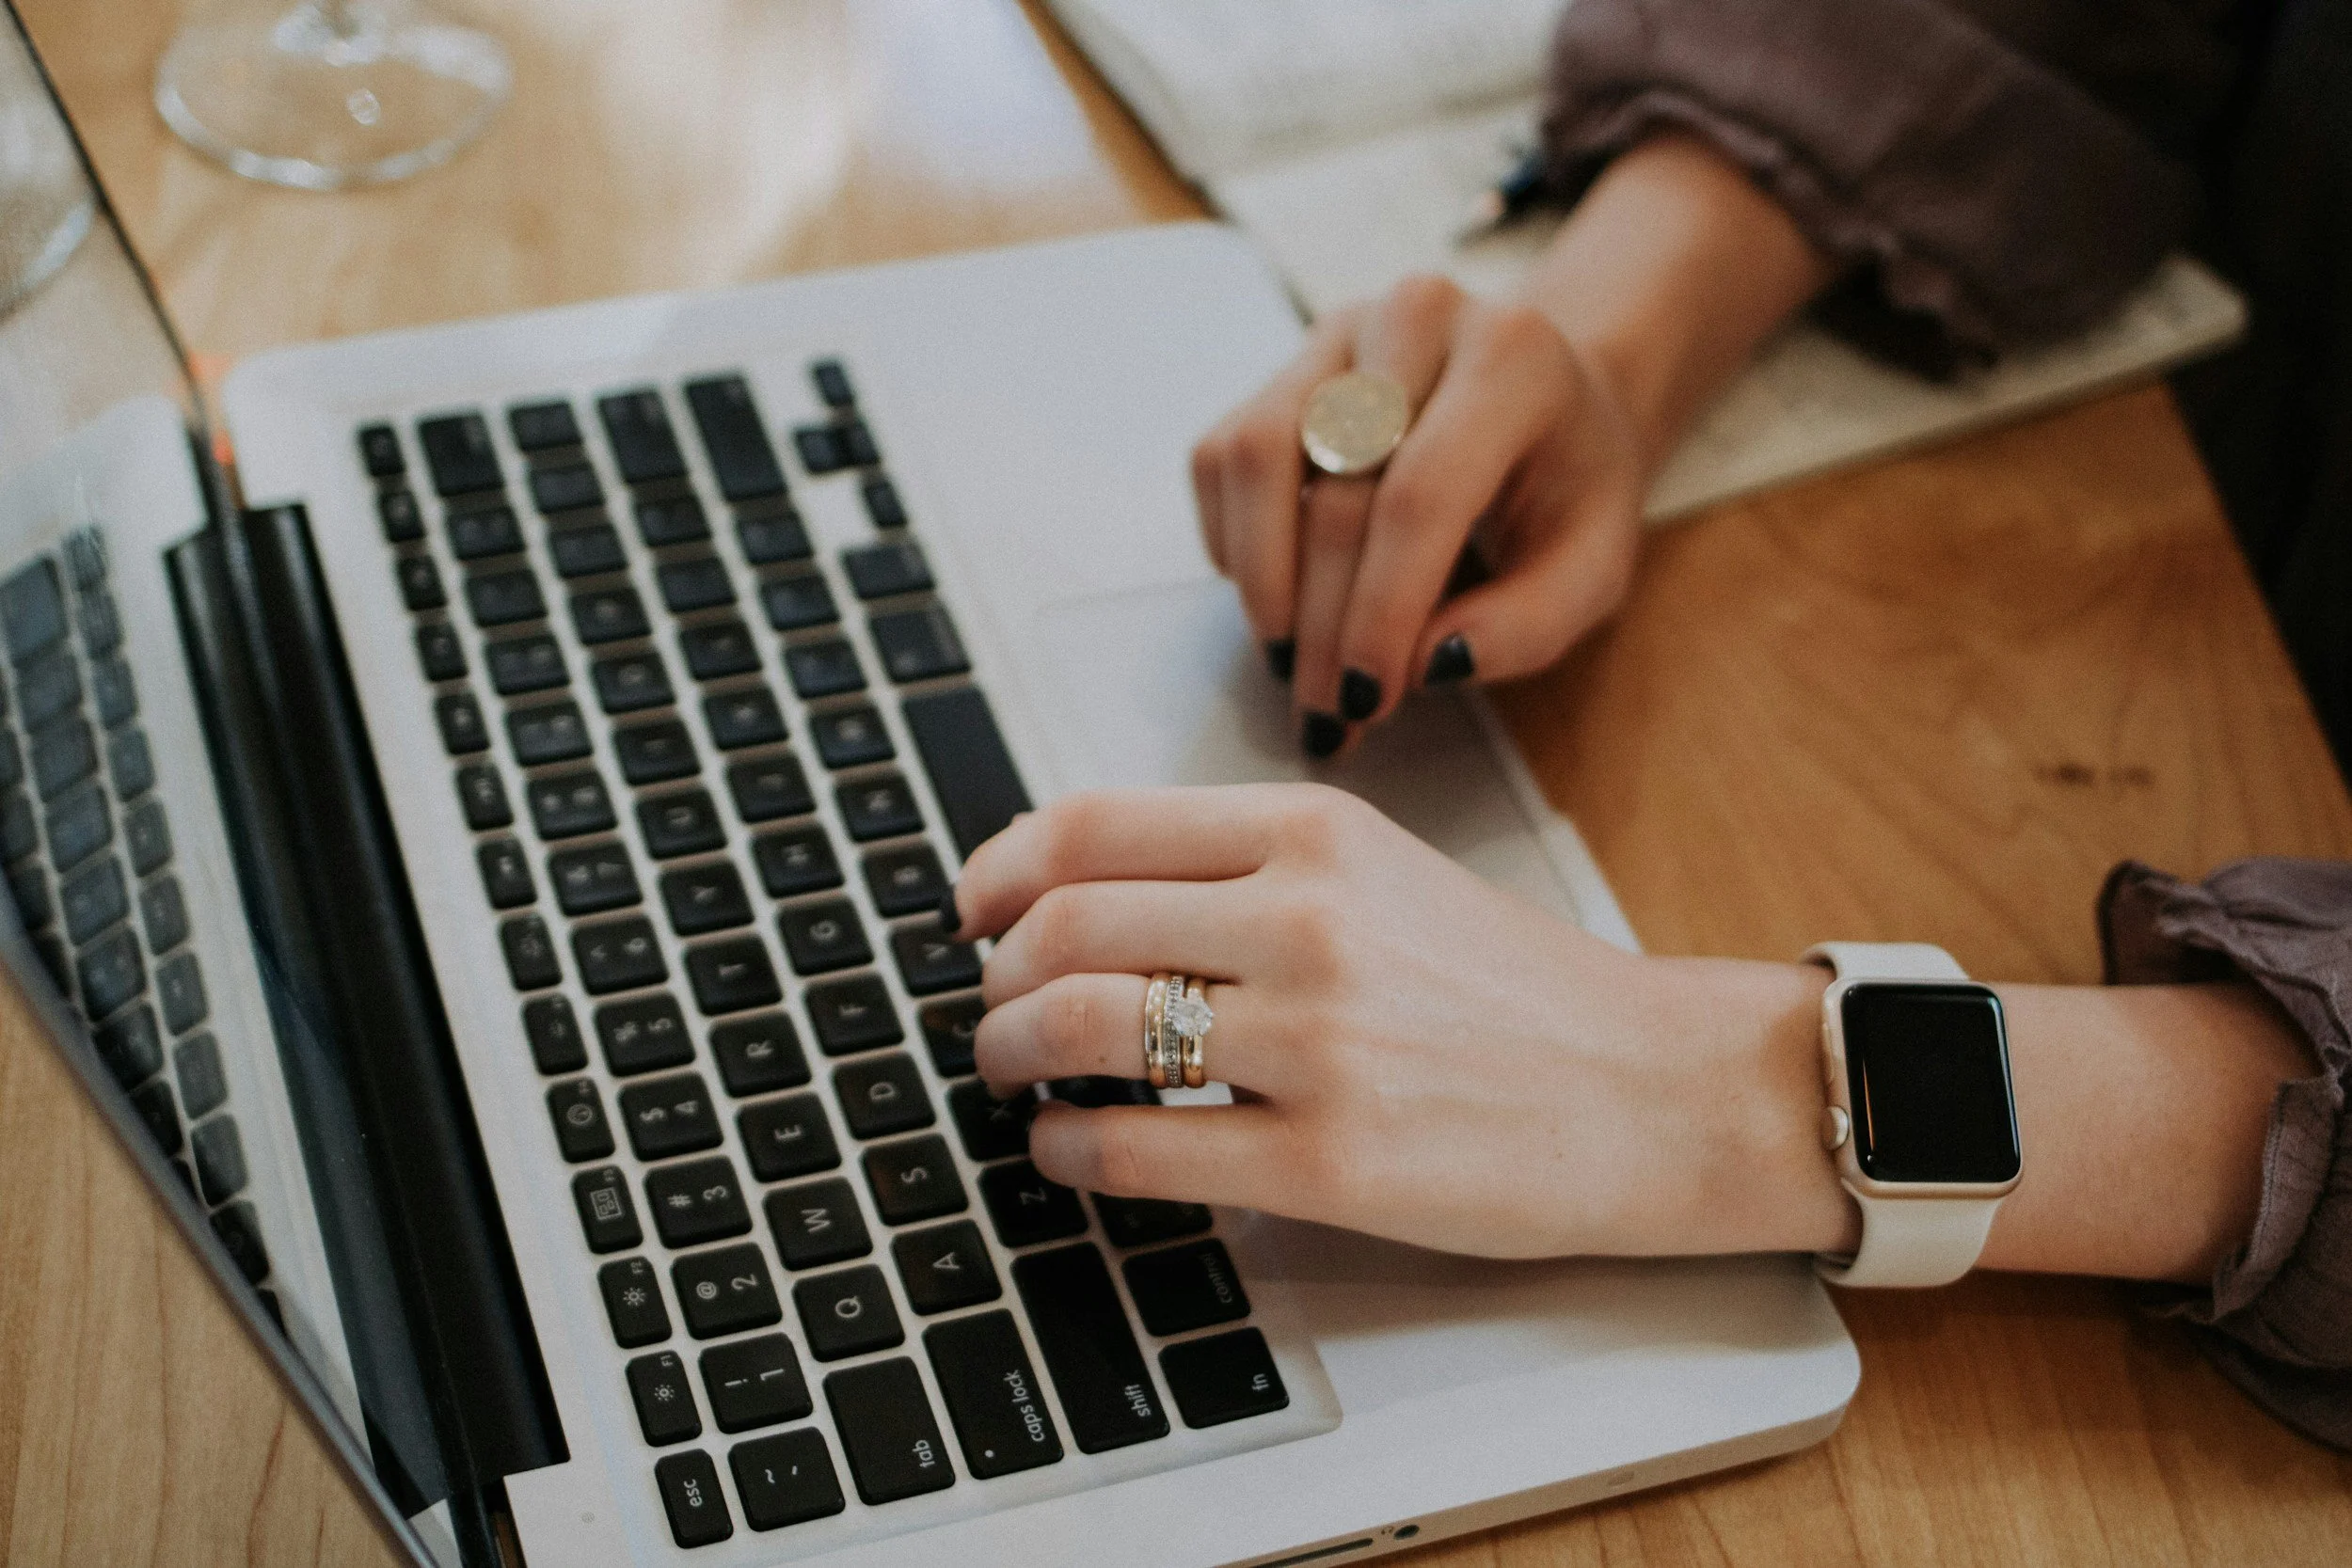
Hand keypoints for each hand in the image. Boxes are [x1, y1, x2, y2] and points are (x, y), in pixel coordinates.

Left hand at [951, 784, 1848, 1258]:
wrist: (1656, 1089)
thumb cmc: (1516, 988)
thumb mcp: (1384, 873)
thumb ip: (1245, 868)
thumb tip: (1083, 893)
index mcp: (1315, 833)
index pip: (1093, 824)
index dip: (999, 868)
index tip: (972, 907)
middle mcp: (1307, 920)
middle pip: (1065, 925)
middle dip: (994, 975)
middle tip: (989, 1007)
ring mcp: (1317, 1043)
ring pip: (1082, 1028)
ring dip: (1009, 1055)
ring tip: (1011, 1074)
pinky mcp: (1330, 1163)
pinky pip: (1137, 1150)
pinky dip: (1065, 1152)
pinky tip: (1064, 1153)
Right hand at [1190, 275, 1644, 755]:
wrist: (1547, 396)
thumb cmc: (1568, 488)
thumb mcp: (1592, 567)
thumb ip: (1528, 625)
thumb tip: (1426, 664)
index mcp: (1513, 359)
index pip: (1420, 494)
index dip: (1380, 609)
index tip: (1366, 699)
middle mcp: (1417, 319)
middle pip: (1336, 490)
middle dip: (1323, 624)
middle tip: (1327, 712)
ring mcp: (1338, 332)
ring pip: (1256, 457)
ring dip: (1262, 580)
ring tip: (1290, 659)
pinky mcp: (1283, 364)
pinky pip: (1221, 456)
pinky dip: (1234, 542)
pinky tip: (1280, 594)